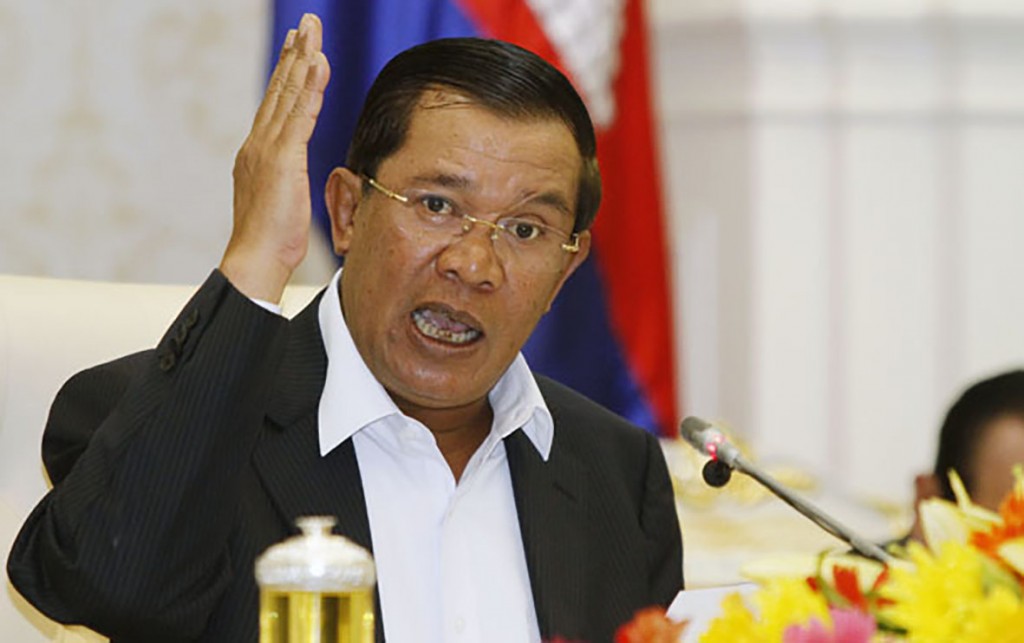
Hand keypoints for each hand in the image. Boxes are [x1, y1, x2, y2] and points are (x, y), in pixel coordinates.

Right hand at [220, 13, 330, 301]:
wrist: (255, 259)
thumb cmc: (270, 240)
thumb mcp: (279, 201)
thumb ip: (284, 180)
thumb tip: (289, 178)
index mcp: (258, 152)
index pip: (276, 104)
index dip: (287, 74)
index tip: (297, 48)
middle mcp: (259, 143)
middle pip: (280, 89)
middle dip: (294, 53)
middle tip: (305, 24)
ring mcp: (268, 148)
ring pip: (289, 94)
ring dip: (303, 58)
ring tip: (312, 30)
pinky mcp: (283, 159)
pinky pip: (301, 114)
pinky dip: (310, 86)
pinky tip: (319, 63)